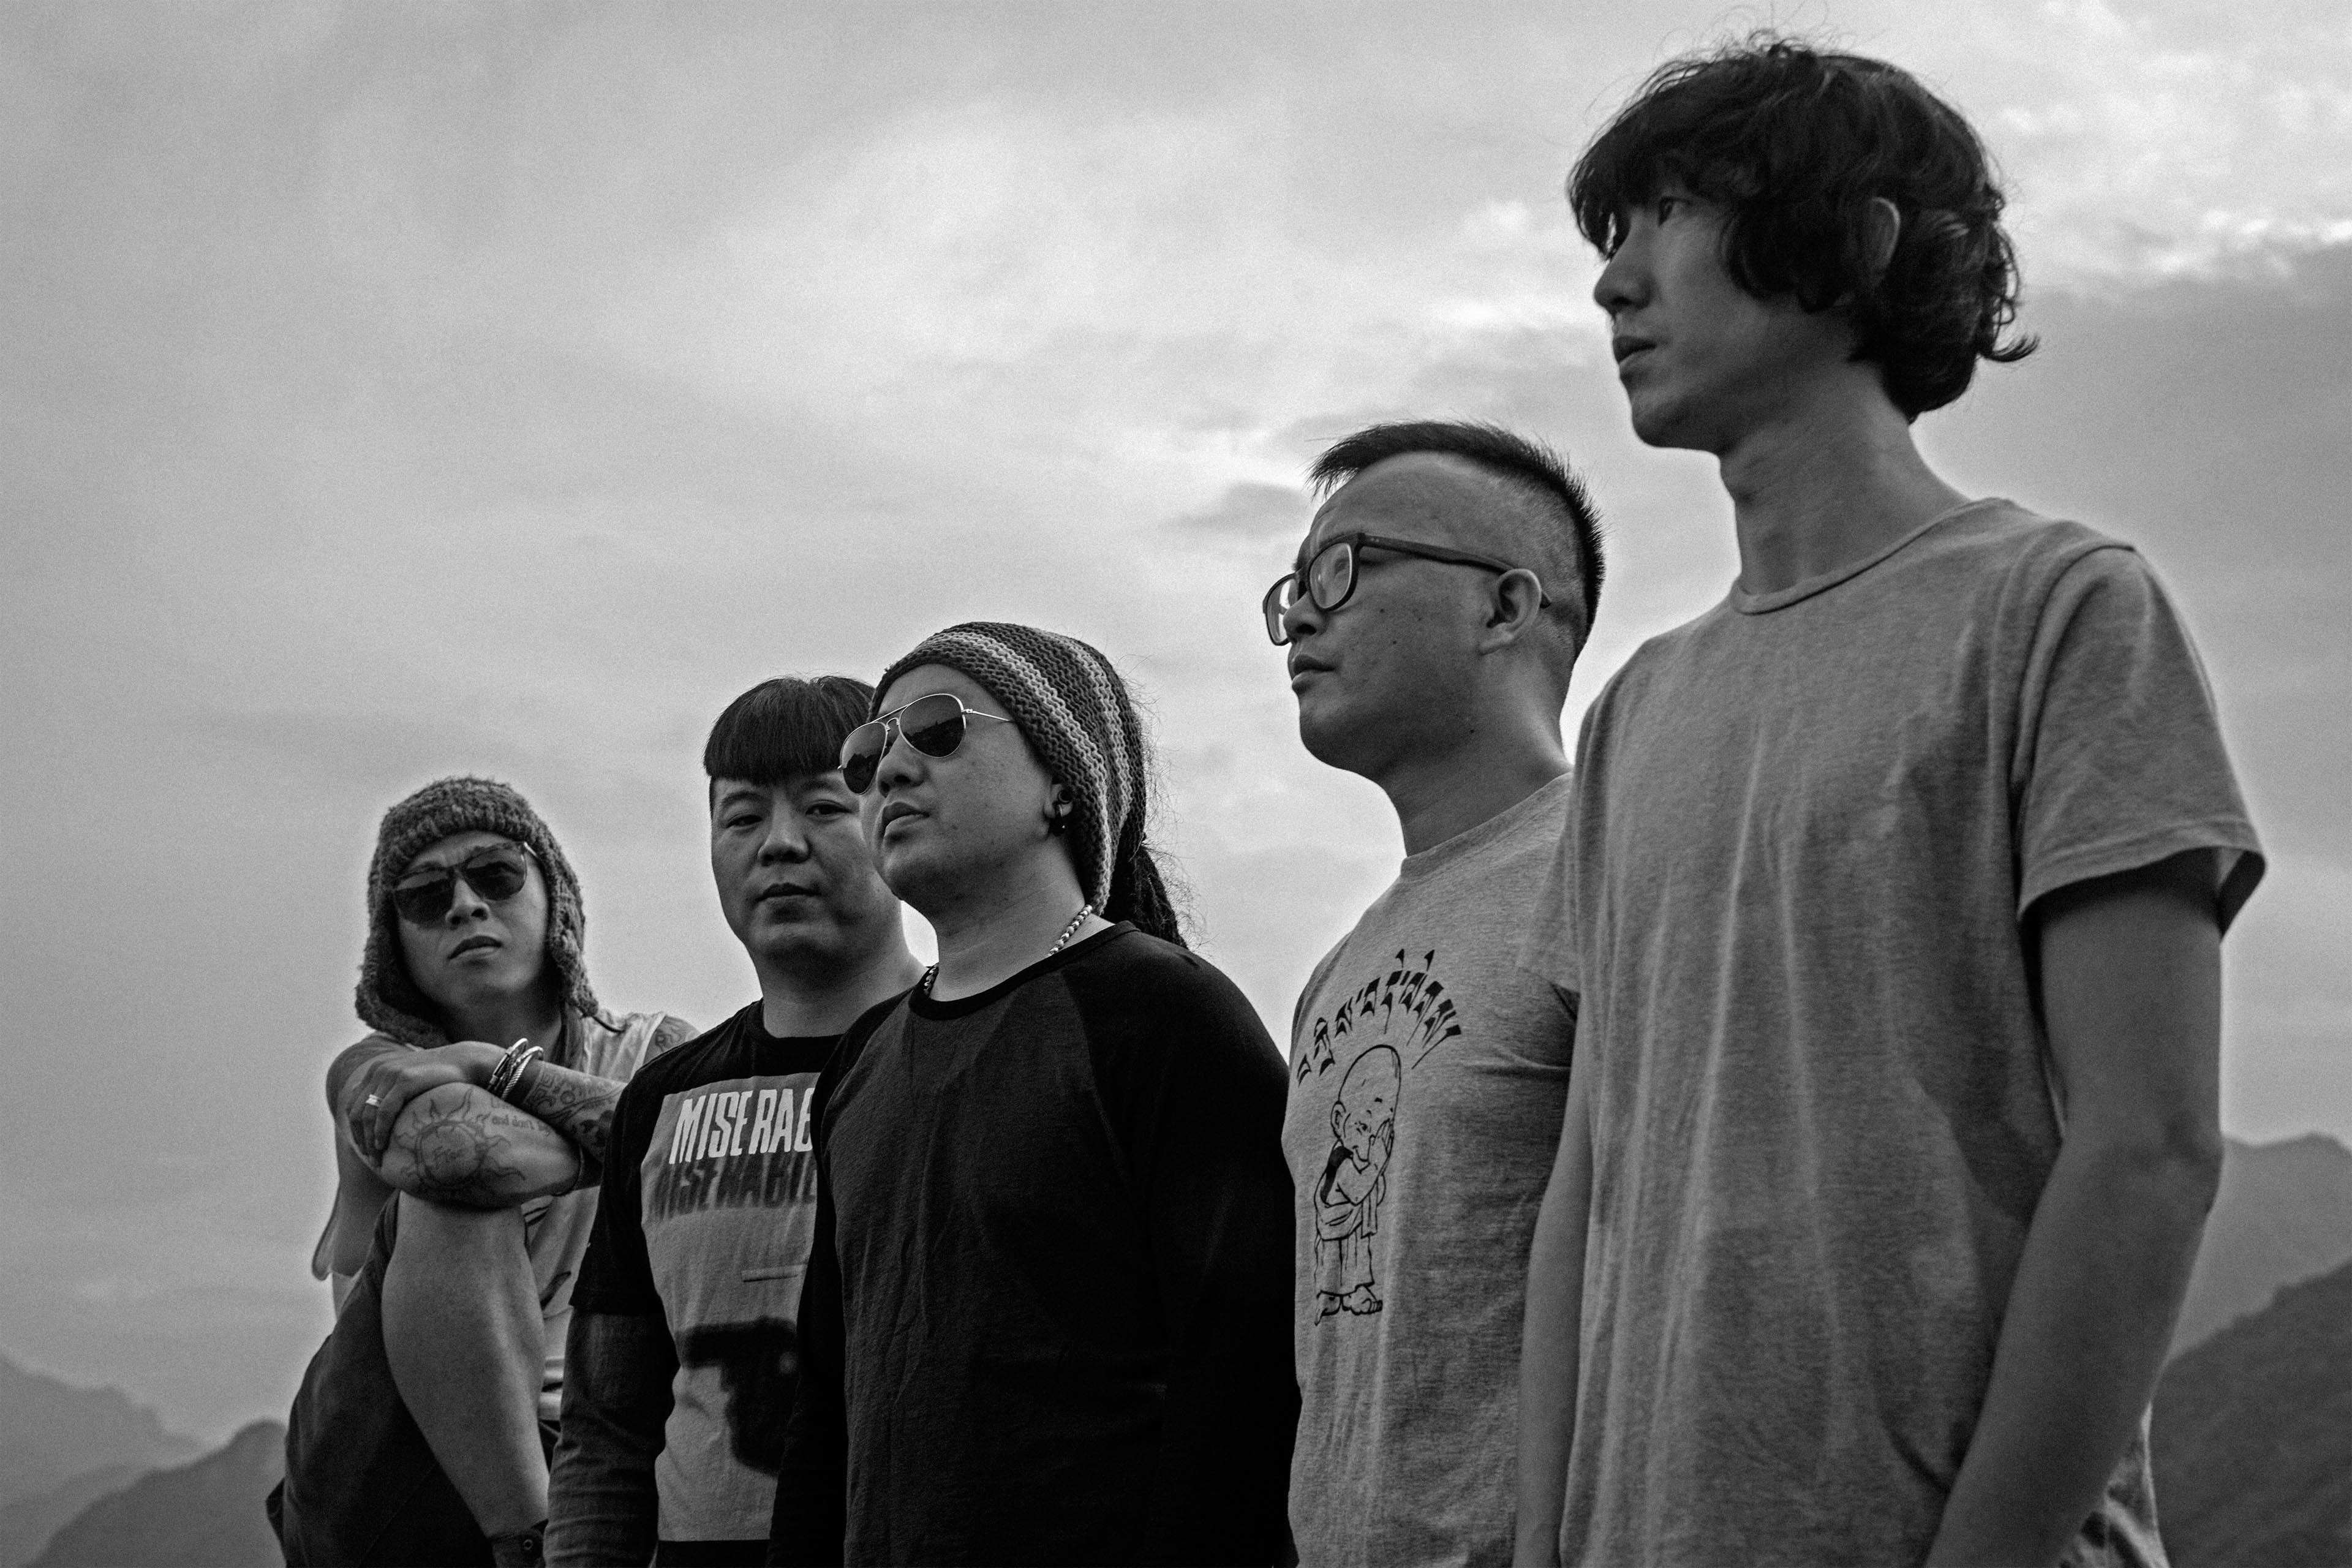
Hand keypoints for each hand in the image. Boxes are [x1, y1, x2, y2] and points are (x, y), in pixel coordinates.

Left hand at [344, 1040, 505, 1159]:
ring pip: (367, 1113)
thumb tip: (386, 1120)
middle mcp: (379, 1070)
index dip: (355, 1129)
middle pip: (356, 1111)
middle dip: (360, 1138)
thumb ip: (395, 1093)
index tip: (365, 1148)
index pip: (353, 1104)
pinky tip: (383, 1144)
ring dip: (368, 1139)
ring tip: (377, 1157)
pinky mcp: (404, 1080)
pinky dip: (380, 1130)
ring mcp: (390, 1073)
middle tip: (371, 1158)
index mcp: (377, 1070)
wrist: (466, 1061)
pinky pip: (384, 1111)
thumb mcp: (411, 1083)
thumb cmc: (443, 1077)